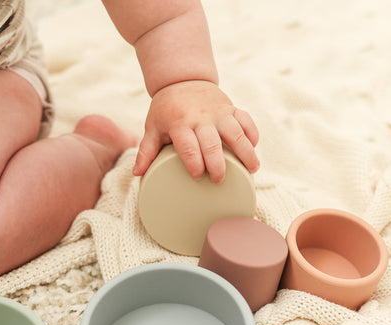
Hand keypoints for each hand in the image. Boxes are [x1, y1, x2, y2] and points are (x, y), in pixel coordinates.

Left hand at [133, 80, 259, 182]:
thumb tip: (137, 174)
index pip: (188, 146)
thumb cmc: (165, 109)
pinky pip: (246, 120)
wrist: (182, 79)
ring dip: (245, 151)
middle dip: (218, 164)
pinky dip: (252, 134)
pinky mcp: (231, 108)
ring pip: (236, 133)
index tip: (198, 176)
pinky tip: (253, 148)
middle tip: (219, 180)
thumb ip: (146, 150)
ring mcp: (219, 112)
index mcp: (180, 123)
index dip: (194, 163)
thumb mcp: (152, 127)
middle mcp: (201, 117)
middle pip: (212, 144)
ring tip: (251, 169)